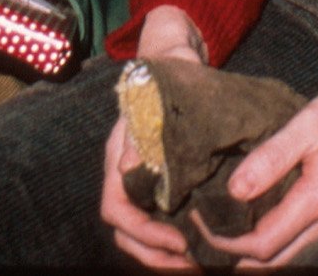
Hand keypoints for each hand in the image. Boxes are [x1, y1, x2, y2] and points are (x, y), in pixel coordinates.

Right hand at [100, 7, 212, 266]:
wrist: (176, 61)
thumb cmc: (167, 76)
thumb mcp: (152, 98)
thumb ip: (140, 130)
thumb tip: (127, 168)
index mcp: (119, 159)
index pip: (116, 210)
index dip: (144, 232)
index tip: (178, 240)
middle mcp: (127, 176)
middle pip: (126, 232)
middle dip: (155, 254)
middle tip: (192, 265)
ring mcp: (145, 181)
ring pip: (141, 232)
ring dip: (165, 254)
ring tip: (196, 264)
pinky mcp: (164, 183)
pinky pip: (160, 221)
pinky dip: (176, 238)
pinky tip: (201, 244)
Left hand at [198, 74, 317, 267]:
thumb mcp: (311, 123)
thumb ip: (273, 156)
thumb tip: (236, 190)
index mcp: (316, 200)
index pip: (262, 245)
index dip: (225, 242)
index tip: (198, 222)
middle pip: (274, 260)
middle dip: (236, 258)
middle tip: (202, 238)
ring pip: (289, 252)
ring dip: (254, 251)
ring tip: (221, 231)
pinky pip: (300, 236)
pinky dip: (273, 237)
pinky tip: (255, 216)